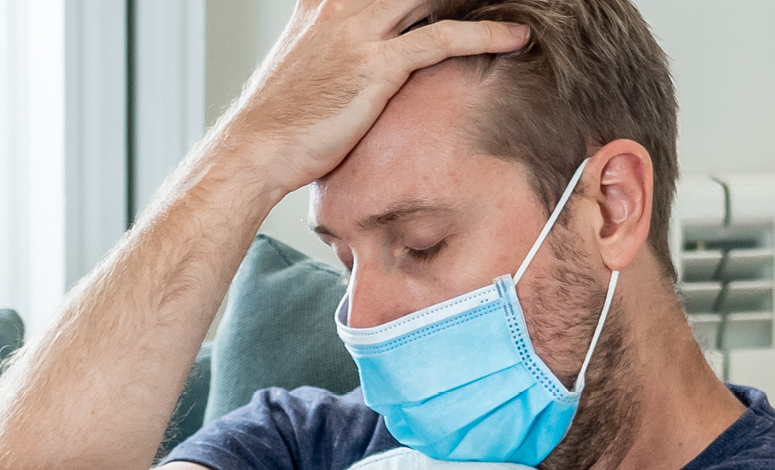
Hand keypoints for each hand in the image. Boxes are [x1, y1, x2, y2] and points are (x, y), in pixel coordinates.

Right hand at [212, 0, 527, 194]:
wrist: (255, 151)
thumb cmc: (281, 118)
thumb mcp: (304, 60)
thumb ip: (334, 40)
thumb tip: (364, 53)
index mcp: (324, 0)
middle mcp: (341, 5)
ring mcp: (359, 31)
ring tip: (520, 0)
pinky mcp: (376, 65)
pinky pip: (444, 39)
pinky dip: (486, 35)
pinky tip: (516, 36)